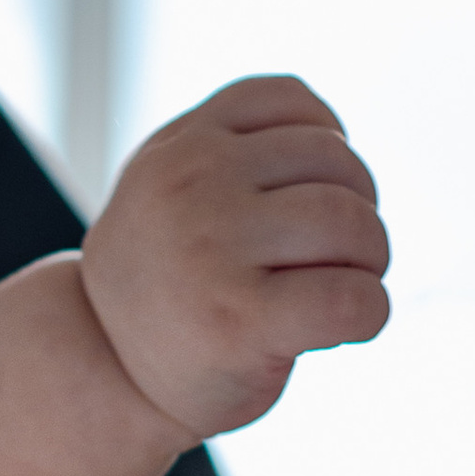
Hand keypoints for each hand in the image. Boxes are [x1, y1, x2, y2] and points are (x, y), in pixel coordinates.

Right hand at [79, 74, 389, 439]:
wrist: (106, 375)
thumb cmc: (165, 282)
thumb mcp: (170, 190)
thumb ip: (230, 149)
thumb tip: (338, 140)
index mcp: (179, 144)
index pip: (292, 100)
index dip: (327, 145)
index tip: (311, 195)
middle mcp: (190, 183)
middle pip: (336, 164)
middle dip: (357, 213)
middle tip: (332, 260)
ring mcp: (210, 249)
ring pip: (353, 225)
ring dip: (368, 263)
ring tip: (335, 291)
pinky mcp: (240, 321)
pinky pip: (354, 299)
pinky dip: (369, 314)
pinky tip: (336, 331)